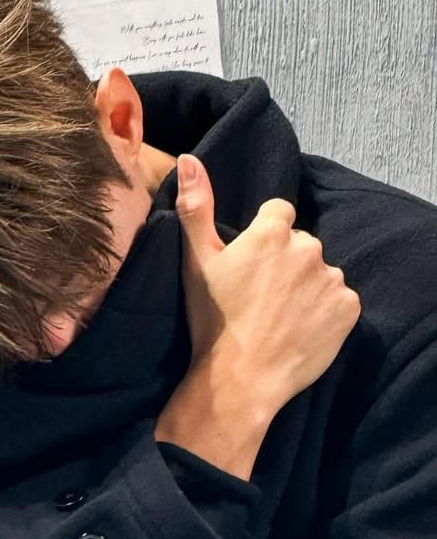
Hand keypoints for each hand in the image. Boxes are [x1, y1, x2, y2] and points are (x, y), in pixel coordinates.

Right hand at [154, 153, 360, 478]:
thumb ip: (196, 206)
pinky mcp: (348, 308)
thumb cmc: (212, 319)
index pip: (279, 213)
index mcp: (272, 232)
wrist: (240, 379)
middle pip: (300, 244)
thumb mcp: (196, 260)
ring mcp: (332, 279)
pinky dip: (325, 311)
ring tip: (279, 315)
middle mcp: (308, 248)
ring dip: (306, 286)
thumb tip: (190, 159)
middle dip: (285, 262)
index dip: (263, 236)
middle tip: (260, 295)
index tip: (249, 264)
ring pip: (320, 272)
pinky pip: (339, 300)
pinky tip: (300, 328)